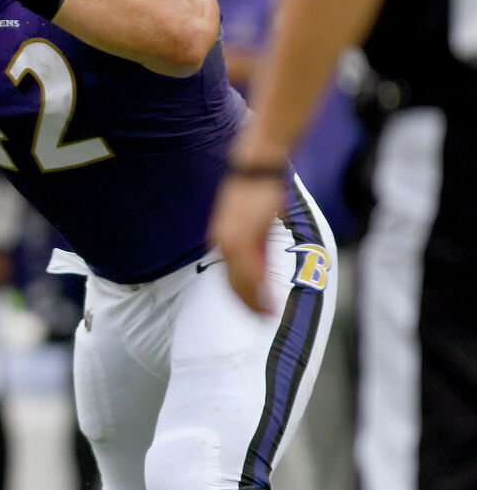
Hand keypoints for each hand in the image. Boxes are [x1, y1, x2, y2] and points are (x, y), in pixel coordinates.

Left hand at [208, 172, 285, 312]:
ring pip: (240, 282)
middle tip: (262, 321)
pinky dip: (258, 289)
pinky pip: (248, 270)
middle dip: (246, 305)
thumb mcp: (257, 221)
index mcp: (223, 240)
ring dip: (254, 302)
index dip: (241, 296)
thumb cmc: (259, 192)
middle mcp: (221, 243)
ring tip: (268, 317)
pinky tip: (267, 300)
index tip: (252, 310)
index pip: (229, 276)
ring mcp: (229, 241)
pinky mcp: (240, 237)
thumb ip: (258, 242)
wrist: (257, 168)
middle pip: (232, 284)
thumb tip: (263, 259)